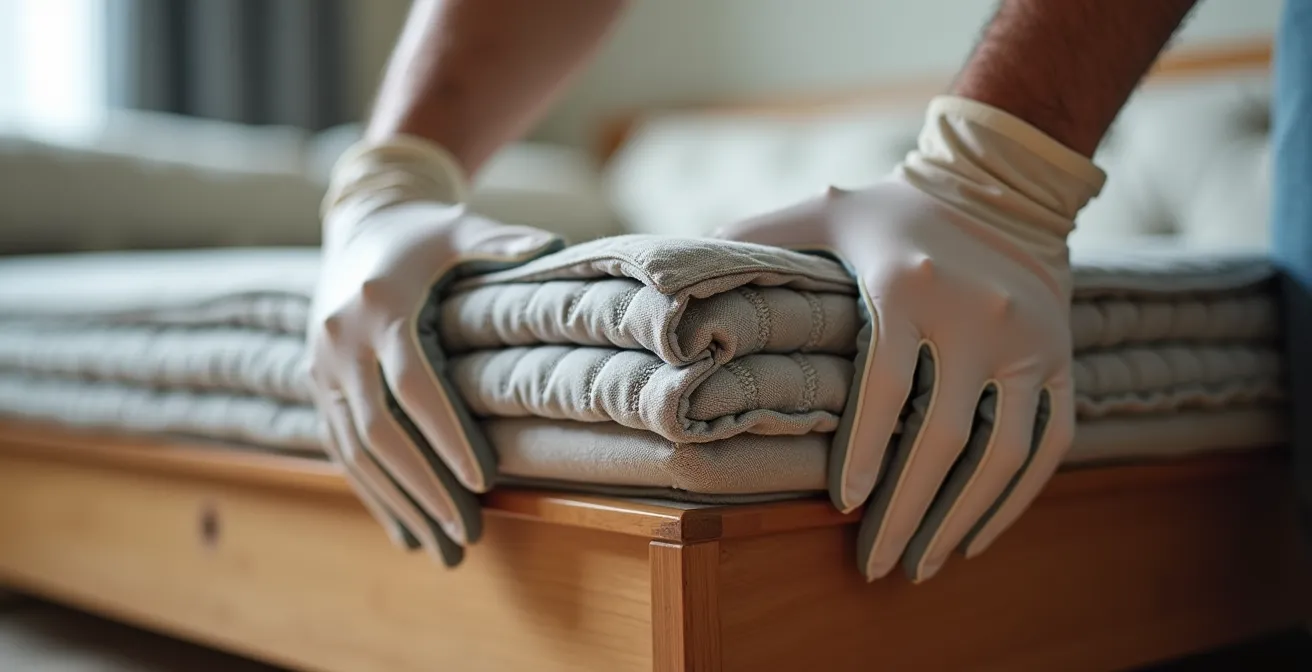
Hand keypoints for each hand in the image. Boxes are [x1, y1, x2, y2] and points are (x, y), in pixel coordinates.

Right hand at [307, 136, 561, 563]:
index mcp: (379, 306)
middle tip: (467, 533)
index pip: (412, 383)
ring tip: (441, 550)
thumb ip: (502, 242)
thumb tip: (551, 245)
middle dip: (423, 486)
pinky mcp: (316, 383)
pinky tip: (403, 532)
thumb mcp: (460, 227)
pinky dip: (371, 493)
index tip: (481, 479)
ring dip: (397, 503)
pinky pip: (339, 448)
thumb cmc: (424, 232)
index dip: (445, 433)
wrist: (359, 223)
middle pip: (379, 430)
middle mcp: (340, 341)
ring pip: (355, 450)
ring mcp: (322, 366)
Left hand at [715, 97, 1104, 580]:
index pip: (884, 385)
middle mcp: (979, 315)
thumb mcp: (818, 211)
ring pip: (1003, 454)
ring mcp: (1030, 342)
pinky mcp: (1063, 362)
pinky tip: (974, 540)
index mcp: (909, 284)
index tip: (842, 507)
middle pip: (944, 436)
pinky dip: (1013, 501)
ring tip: (920, 566)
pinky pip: (1049, 446)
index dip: (861, 453)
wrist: (1000, 185)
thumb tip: (673, 276)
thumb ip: (752, 240)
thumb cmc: (889, 212)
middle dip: (906, 511)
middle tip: (874, 567)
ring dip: (961, 521)